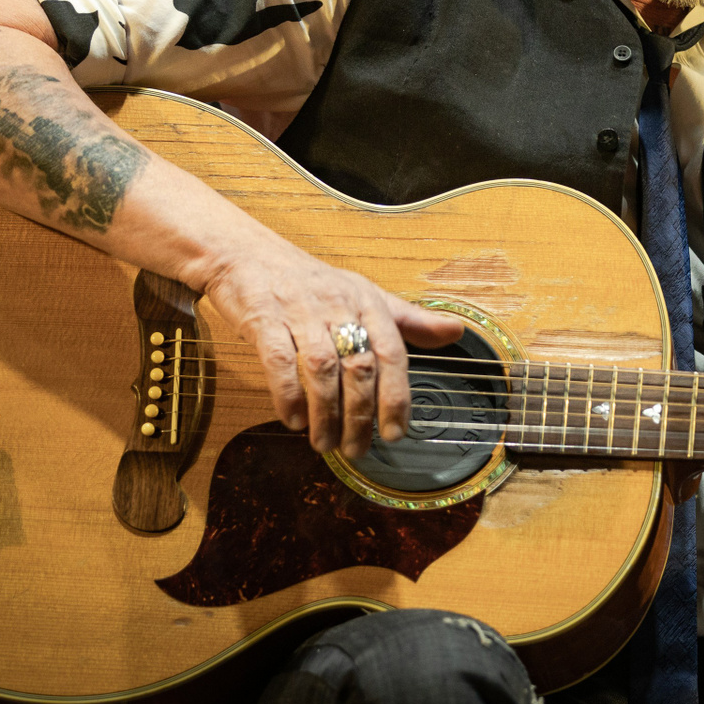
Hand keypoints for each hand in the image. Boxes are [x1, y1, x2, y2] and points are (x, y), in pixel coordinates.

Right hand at [199, 241, 463, 457]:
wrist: (248, 254)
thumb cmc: (312, 283)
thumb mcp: (365, 295)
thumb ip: (408, 320)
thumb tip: (456, 332)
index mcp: (368, 301)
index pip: (391, 353)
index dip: (396, 397)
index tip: (396, 433)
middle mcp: (338, 305)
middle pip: (358, 367)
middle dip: (360, 415)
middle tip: (357, 449)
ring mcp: (299, 311)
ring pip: (321, 368)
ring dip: (325, 413)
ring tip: (325, 444)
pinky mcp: (263, 318)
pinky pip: (279, 361)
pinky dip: (288, 395)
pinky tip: (294, 420)